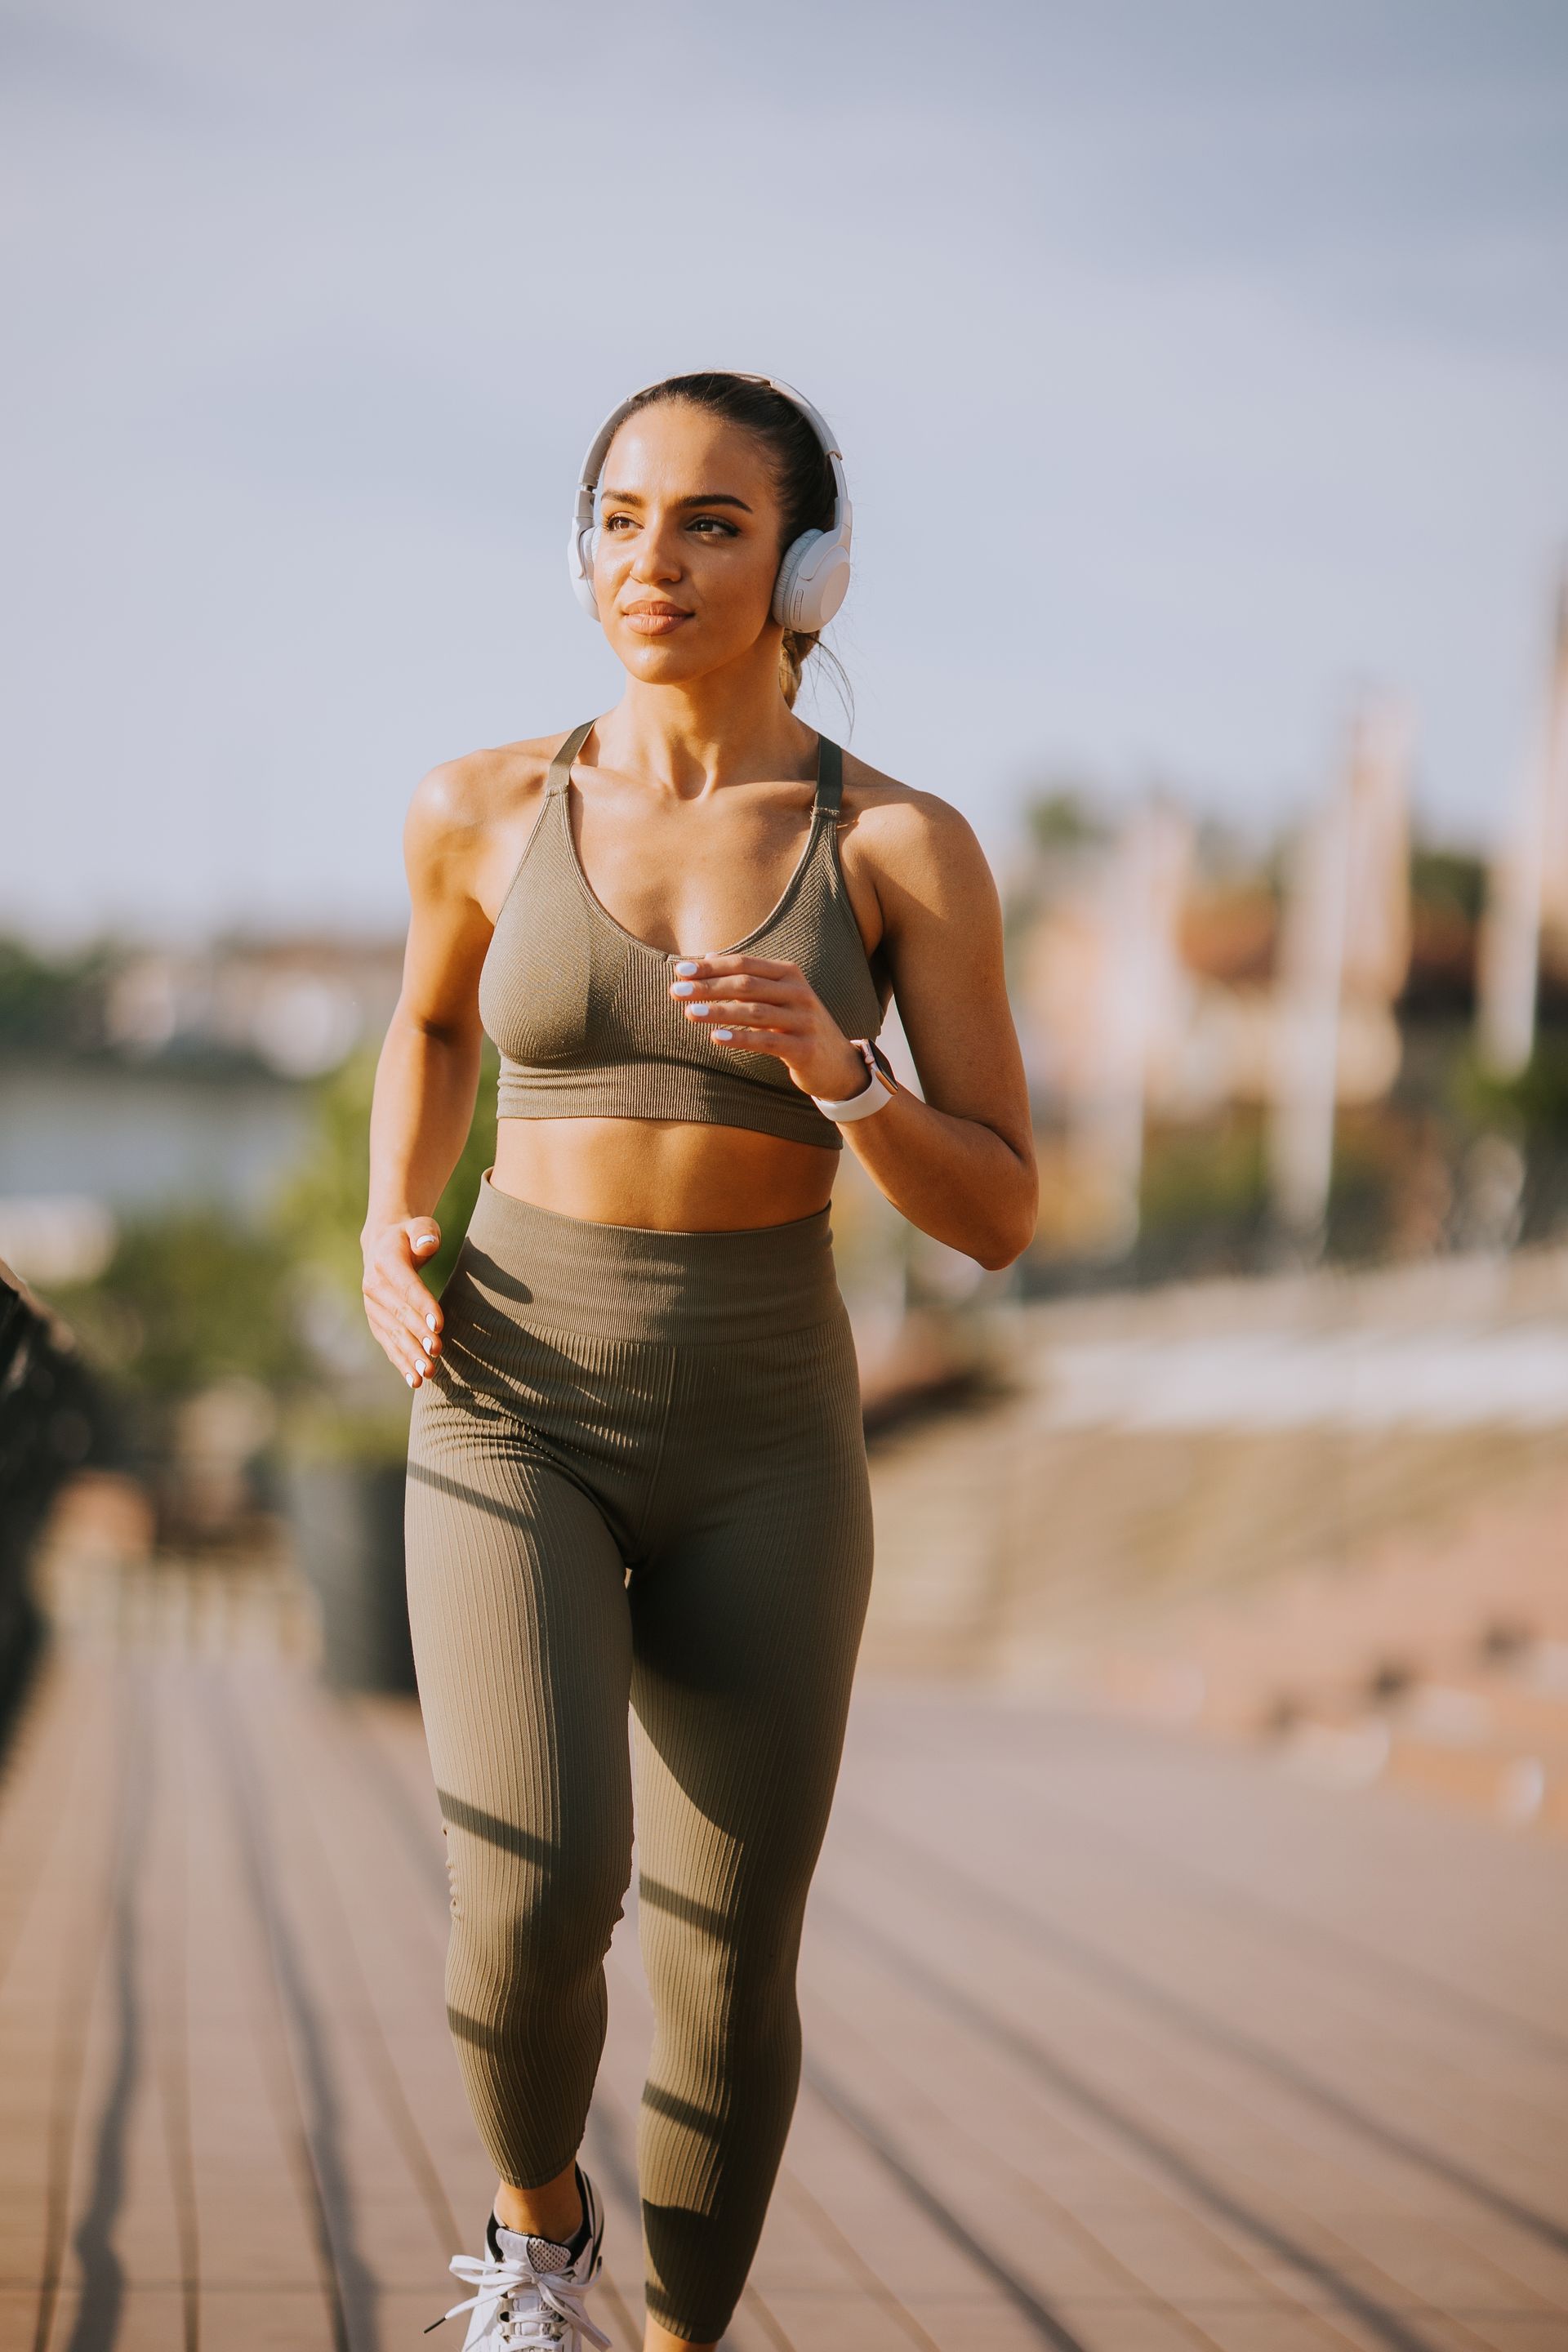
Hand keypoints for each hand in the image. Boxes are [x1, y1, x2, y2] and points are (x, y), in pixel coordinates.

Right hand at [361, 1217, 443, 1388]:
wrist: (382, 1245)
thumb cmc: (410, 1235)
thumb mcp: (420, 1225)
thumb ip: (425, 1233)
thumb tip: (427, 1246)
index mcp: (385, 1260)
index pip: (407, 1285)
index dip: (422, 1305)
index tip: (438, 1324)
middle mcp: (373, 1286)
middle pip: (400, 1314)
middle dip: (418, 1335)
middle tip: (436, 1352)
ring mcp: (373, 1307)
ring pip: (393, 1334)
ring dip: (410, 1355)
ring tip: (427, 1373)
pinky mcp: (377, 1322)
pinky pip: (389, 1344)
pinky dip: (401, 1362)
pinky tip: (414, 1380)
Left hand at [668, 953, 868, 1100]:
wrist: (838, 1064)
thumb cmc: (796, 1026)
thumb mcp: (775, 997)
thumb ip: (744, 978)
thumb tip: (706, 957)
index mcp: (789, 974)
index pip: (744, 964)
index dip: (711, 966)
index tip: (679, 971)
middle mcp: (799, 992)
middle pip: (746, 985)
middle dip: (708, 987)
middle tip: (676, 992)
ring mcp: (804, 1020)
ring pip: (755, 1012)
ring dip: (719, 1011)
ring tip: (689, 1013)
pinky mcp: (804, 1048)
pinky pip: (767, 1041)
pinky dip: (740, 1038)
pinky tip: (715, 1038)